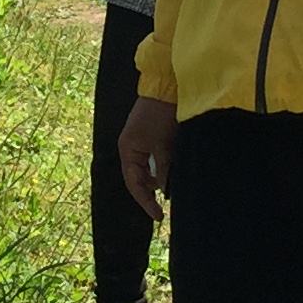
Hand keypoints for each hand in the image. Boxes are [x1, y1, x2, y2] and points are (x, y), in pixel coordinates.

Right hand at [117, 94, 178, 219]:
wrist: (166, 86)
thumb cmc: (160, 114)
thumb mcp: (163, 145)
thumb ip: (164, 169)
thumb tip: (164, 190)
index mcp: (128, 150)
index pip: (134, 184)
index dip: (146, 202)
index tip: (159, 216)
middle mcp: (132, 148)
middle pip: (140, 178)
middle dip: (152, 192)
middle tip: (166, 206)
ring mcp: (142, 141)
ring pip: (150, 169)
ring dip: (160, 179)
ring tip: (173, 189)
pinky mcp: (153, 136)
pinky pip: (156, 159)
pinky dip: (165, 167)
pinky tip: (175, 172)